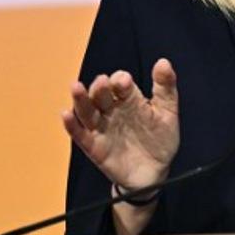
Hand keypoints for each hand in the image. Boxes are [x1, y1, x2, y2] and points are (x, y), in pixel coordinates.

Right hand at [61, 58, 179, 191]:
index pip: (120, 84)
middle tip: (103, 82)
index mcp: (129, 99)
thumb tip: (163, 62)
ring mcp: (102, 128)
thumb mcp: (168, 112)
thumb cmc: (160, 139)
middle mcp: (112, 111)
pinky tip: (67, 115)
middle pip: (100, 95)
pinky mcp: (95, 147)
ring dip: (80, 99)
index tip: (124, 81)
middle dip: (100, 88)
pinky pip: (80, 135)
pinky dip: (72, 125)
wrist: (156, 171)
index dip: (120, 81)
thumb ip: (165, 88)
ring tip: (76, 87)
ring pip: (87, 111)